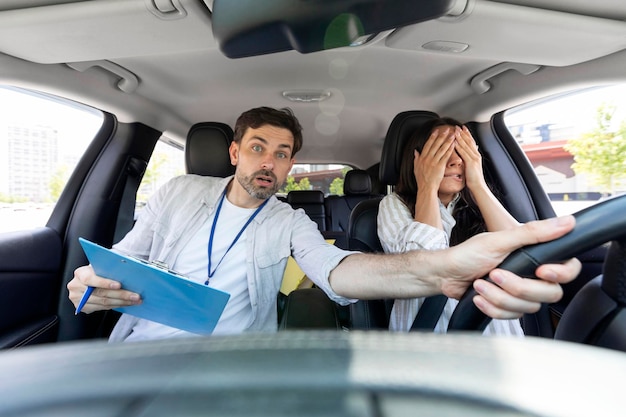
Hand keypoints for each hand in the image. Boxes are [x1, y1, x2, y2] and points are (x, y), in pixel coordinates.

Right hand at [67, 265, 141, 313]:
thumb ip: (109, 268)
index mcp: (80, 273)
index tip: (119, 285)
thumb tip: (128, 271)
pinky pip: (103, 308)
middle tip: (135, 296)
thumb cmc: (98, 270)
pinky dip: (117, 305)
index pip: (90, 279)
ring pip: (103, 302)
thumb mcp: (100, 266)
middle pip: (100, 293)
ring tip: (135, 300)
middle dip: (121, 295)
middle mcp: (76, 287)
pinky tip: (127, 303)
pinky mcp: (83, 307)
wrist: (89, 279)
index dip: (104, 282)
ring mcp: (78, 299)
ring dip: (122, 302)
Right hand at [413, 127, 454, 191]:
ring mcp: (434, 162)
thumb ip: (416, 158)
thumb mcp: (416, 168)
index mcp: (422, 158)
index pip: (428, 145)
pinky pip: (446, 155)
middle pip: (435, 144)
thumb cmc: (422, 180)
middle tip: (447, 130)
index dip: (432, 137)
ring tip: (453, 135)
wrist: (426, 188)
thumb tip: (416, 151)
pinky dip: (450, 149)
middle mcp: (427, 158)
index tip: (436, 131)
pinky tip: (454, 144)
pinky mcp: (440, 166)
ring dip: (448, 140)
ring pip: (442, 148)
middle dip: (442, 136)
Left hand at [440, 215, 580, 318]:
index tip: (541, 271)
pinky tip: (479, 296)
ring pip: (528, 307)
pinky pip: (511, 316)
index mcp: (534, 255)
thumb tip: (566, 222)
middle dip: (518, 287)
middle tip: (495, 274)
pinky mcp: (508, 307)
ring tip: (480, 283)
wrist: (445, 274)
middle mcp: (531, 275)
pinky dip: (491, 307)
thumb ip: (533, 233)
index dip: (561, 273)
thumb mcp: (499, 240)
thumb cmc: (468, 254)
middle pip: (550, 293)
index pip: (568, 269)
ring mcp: (520, 293)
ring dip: (499, 296)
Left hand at [453, 125, 484, 190]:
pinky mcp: (471, 162)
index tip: (462, 128)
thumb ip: (469, 159)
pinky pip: (464, 153)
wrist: (478, 186)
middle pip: (469, 141)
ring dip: (460, 137)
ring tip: (455, 131)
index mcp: (476, 156)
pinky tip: (454, 142)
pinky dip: (459, 146)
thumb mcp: (471, 167)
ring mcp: (474, 158)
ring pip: (466, 145)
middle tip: (458, 126)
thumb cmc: (473, 179)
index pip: (471, 142)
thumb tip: (466, 155)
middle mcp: (476, 155)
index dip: (466, 134)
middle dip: (463, 133)